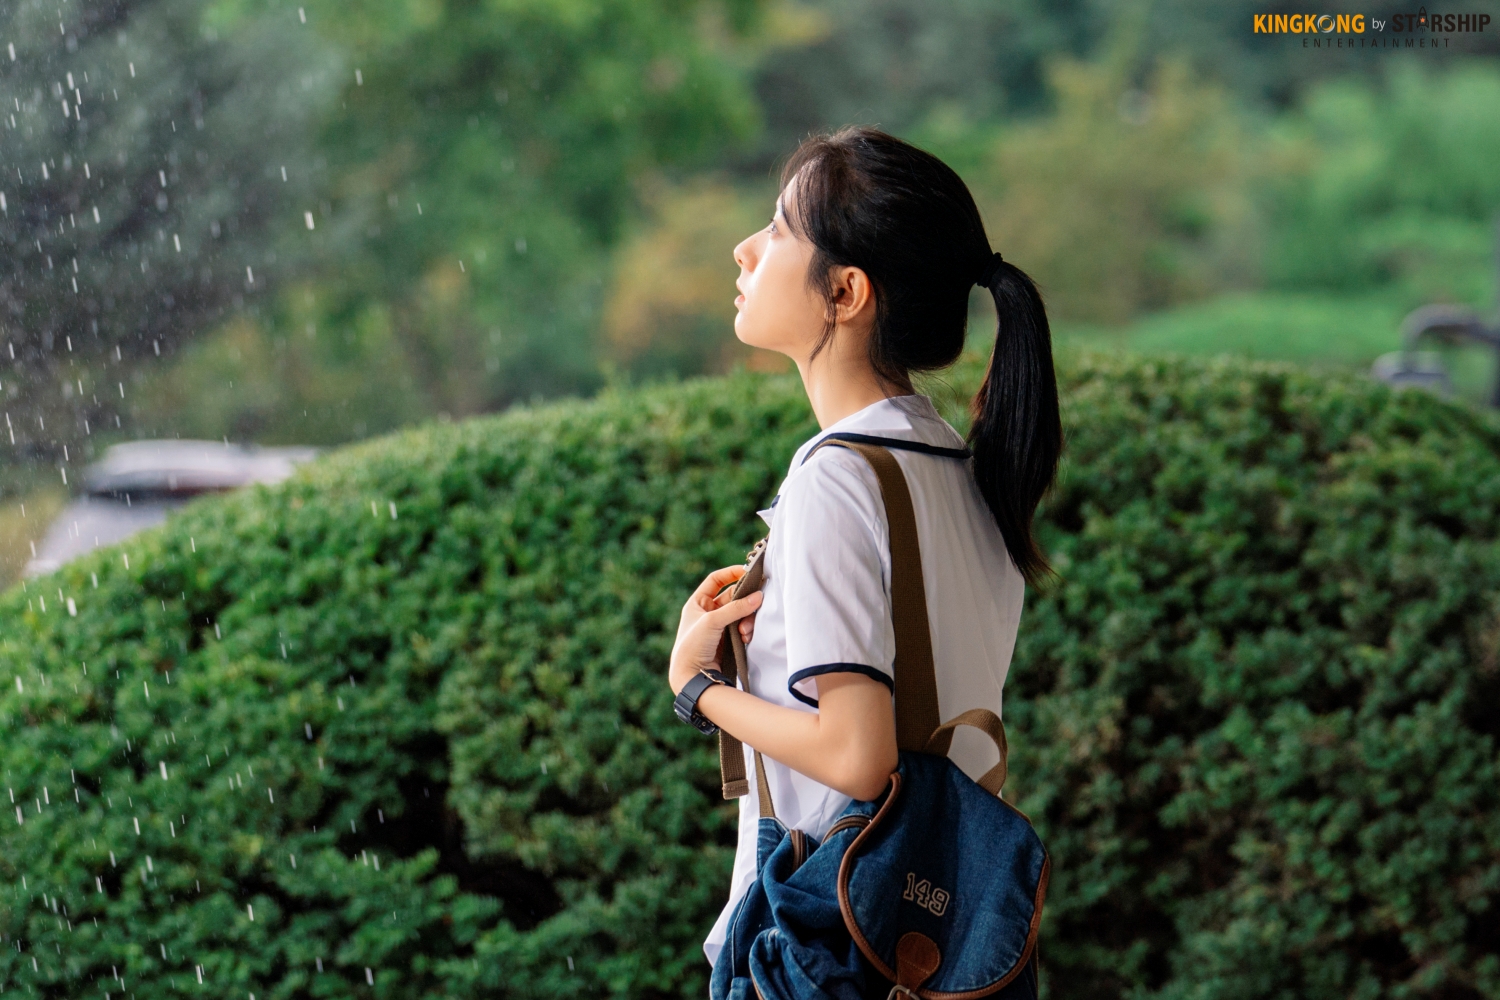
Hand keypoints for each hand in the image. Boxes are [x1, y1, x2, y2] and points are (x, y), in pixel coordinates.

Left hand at [668, 566, 763, 694]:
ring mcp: (718, 626)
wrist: (691, 677)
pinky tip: (745, 638)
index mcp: (697, 603)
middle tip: (758, 599)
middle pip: (732, 597)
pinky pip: (742, 628)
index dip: (731, 573)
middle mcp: (707, 612)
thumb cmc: (692, 646)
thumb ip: (736, 608)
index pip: (715, 580)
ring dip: (746, 619)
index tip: (748, 571)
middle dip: (744, 601)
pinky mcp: (728, 640)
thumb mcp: (712, 621)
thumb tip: (758, 596)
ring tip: (745, 632)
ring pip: (740, 613)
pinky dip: (746, 631)